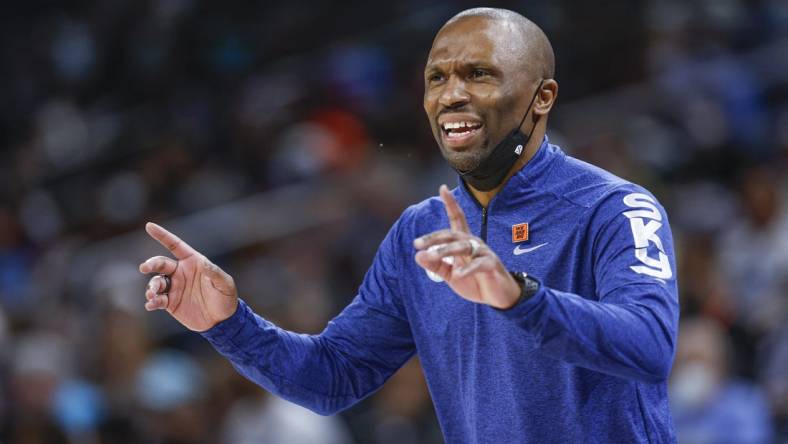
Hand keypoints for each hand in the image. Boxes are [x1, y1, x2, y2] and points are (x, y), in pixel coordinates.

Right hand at [139, 222, 237, 331]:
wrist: (222, 320)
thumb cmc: (226, 297)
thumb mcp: (224, 284)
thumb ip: (214, 273)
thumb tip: (204, 264)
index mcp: (193, 262)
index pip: (175, 245)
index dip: (162, 235)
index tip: (149, 226)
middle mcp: (181, 272)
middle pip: (160, 263)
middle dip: (151, 264)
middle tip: (145, 268)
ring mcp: (174, 287)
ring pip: (156, 282)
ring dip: (152, 286)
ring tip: (153, 294)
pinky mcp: (171, 303)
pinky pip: (157, 300)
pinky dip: (152, 301)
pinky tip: (151, 304)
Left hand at [414, 185, 521, 309]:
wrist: (497, 297)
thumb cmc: (474, 281)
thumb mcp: (451, 274)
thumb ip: (436, 265)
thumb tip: (417, 256)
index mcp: (463, 242)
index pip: (457, 219)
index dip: (451, 204)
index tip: (443, 188)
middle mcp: (473, 243)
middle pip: (452, 234)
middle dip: (434, 238)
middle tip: (417, 244)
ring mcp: (484, 252)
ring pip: (463, 246)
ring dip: (445, 251)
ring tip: (431, 256)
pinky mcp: (492, 265)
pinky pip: (479, 264)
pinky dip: (468, 269)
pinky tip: (458, 274)